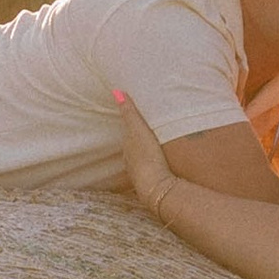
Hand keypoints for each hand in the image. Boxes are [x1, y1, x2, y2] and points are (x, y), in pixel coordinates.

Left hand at [115, 93, 175, 217]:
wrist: (158, 187)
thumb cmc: (147, 156)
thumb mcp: (138, 130)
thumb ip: (129, 112)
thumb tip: (116, 91)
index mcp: (128, 148)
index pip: (129, 135)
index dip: (134, 128)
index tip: (139, 122)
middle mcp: (131, 162)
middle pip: (134, 149)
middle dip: (140, 143)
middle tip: (149, 135)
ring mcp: (141, 175)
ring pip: (142, 162)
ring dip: (147, 156)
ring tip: (157, 150)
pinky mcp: (153, 185)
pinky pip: (152, 172)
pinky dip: (154, 167)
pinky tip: (162, 168)